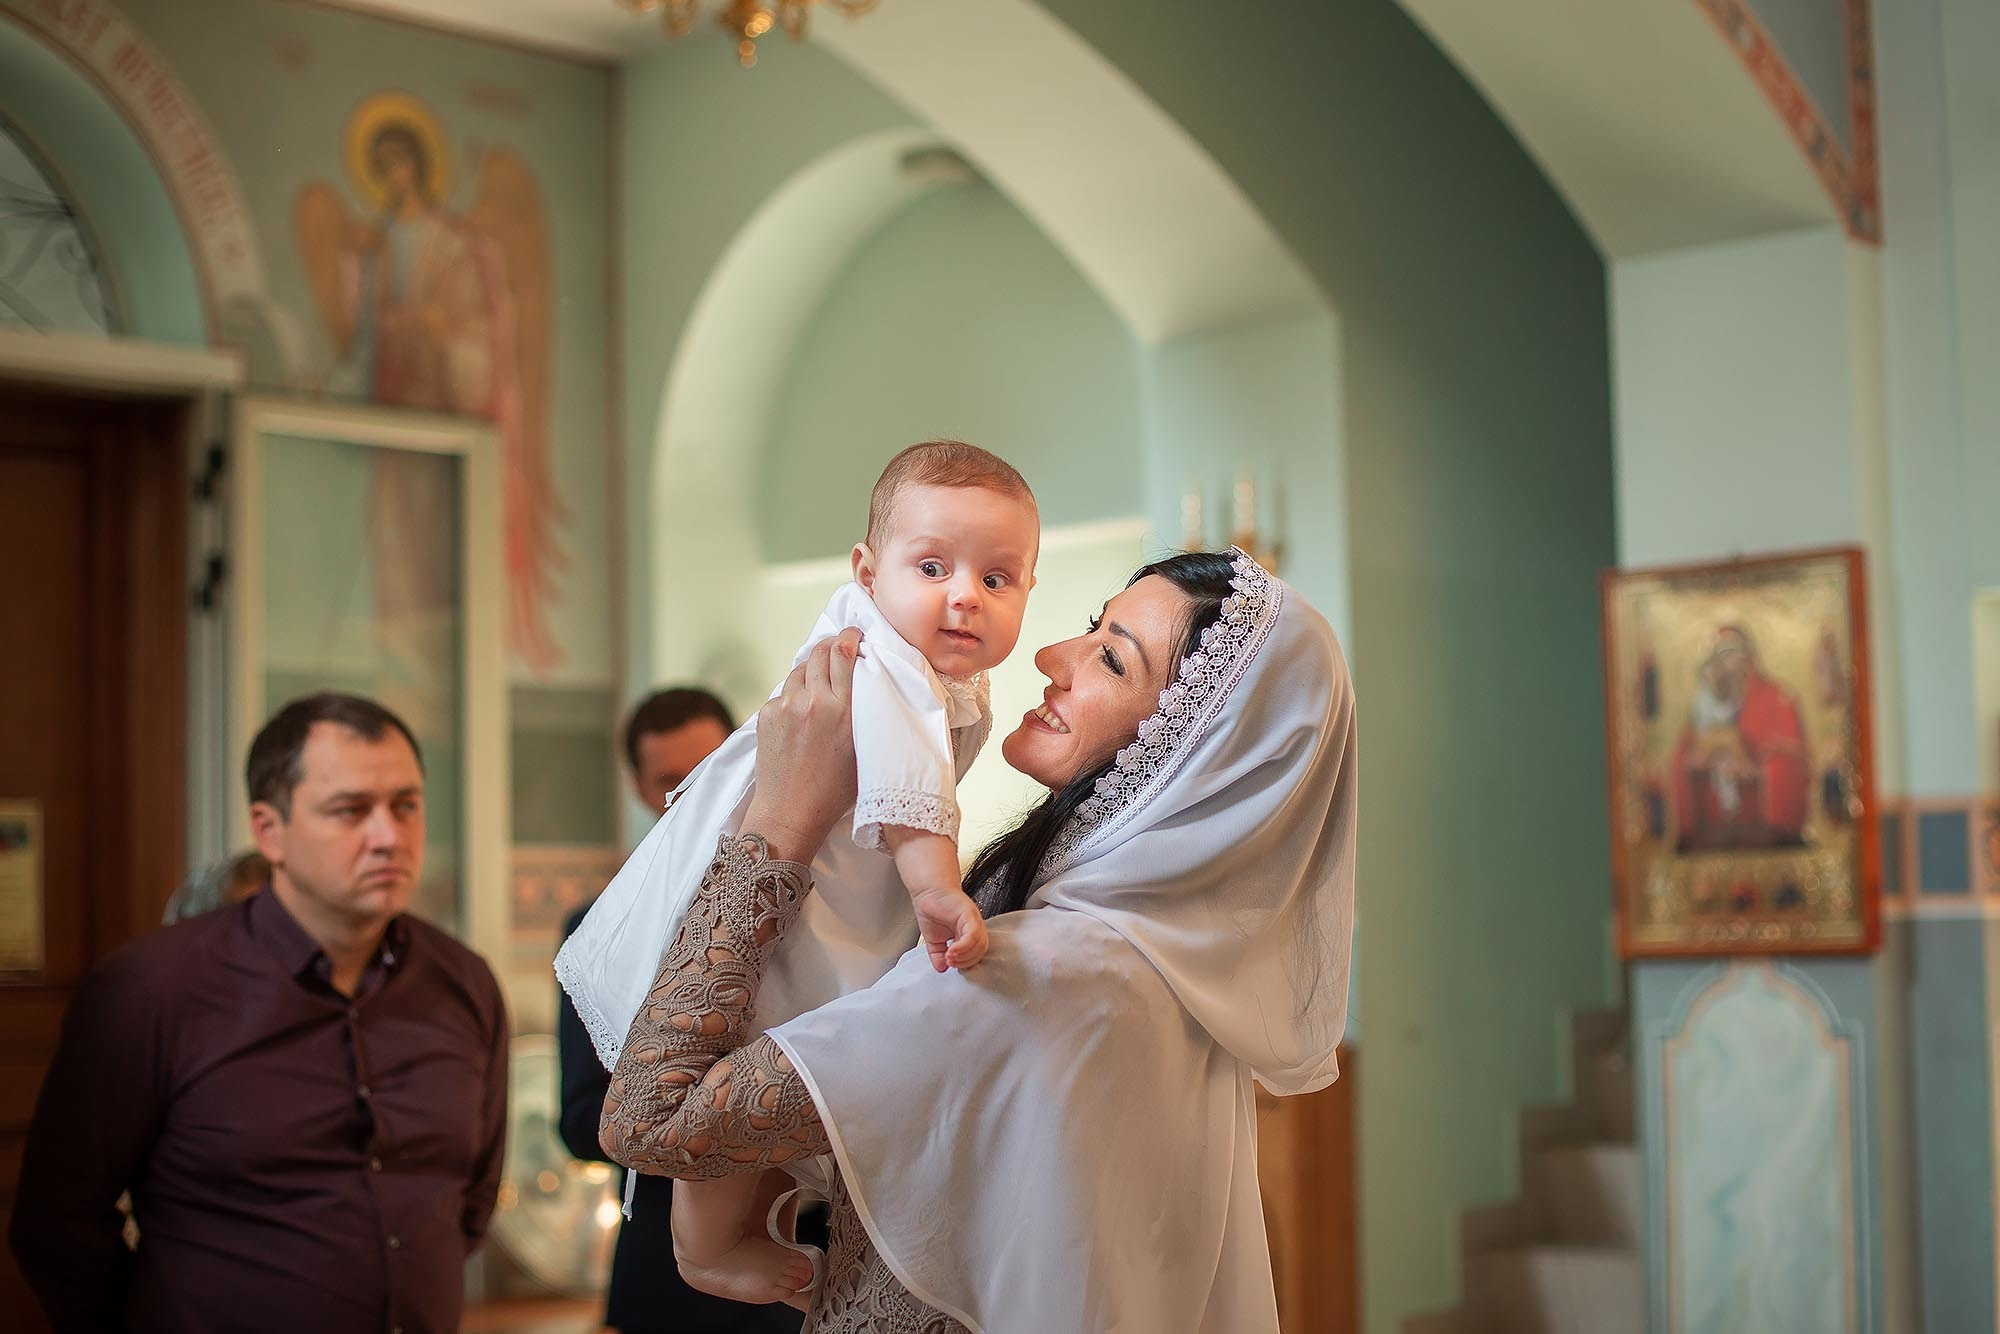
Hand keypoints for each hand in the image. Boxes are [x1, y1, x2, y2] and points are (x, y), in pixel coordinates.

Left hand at [743, 629, 861, 862]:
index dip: (849, 636)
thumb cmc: (834, 790)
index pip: (843, 653)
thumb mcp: (863, 749)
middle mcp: (812, 702)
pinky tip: (801, 711)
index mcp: (842, 710)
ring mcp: (785, 706)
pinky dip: (794, 693)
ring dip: (810, 669)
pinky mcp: (766, 714)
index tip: (853, 634)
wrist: (790, 812)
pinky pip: (783, 692)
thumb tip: (863, 681)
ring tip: (819, 682)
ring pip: (799, 669)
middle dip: (829, 646)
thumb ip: (862, 712)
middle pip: (819, 653)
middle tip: (837, 649)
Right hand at [911, 887, 987, 972]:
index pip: (976, 955)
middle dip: (965, 962)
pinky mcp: (969, 914)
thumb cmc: (934, 908)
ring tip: (949, 957)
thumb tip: (941, 968)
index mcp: (969, 934)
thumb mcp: (934, 939)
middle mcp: (975, 927)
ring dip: (964, 956)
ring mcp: (974, 920)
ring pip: (979, 945)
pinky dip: (963, 947)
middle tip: (950, 963)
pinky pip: (973, 935)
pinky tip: (951, 950)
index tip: (952, 966)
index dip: (965, 964)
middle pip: (980, 952)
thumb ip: (938, 955)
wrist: (929, 890)